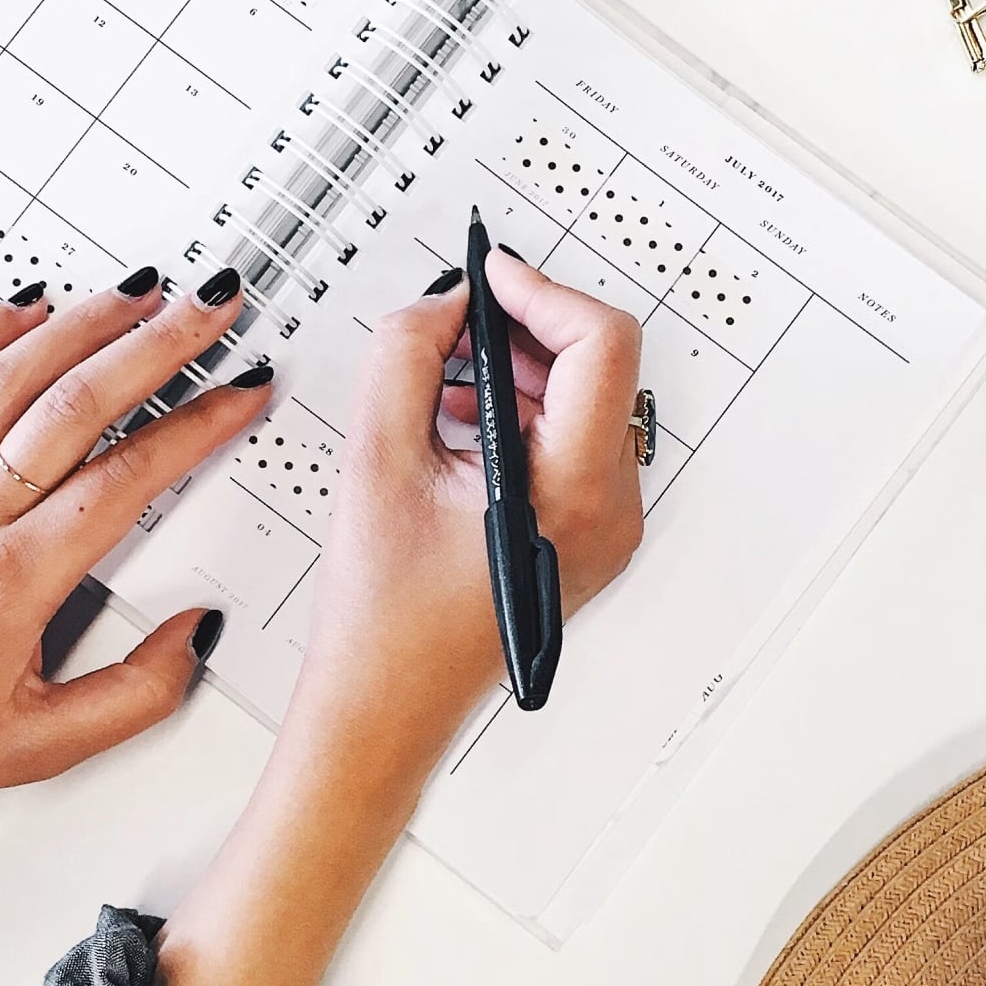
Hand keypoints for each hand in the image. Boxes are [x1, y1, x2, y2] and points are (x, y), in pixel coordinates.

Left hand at [0, 270, 269, 820]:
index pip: (125, 477)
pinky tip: (29, 305)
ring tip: (143, 291)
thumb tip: (193, 634)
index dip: (195, 426)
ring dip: (84, 322)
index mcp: (11, 581)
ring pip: (10, 375)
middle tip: (210, 309)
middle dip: (158, 344)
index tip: (240, 393)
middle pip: (76, 403)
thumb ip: (134, 696)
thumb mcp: (38, 749)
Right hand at [154, 255, 647, 985]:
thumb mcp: (376, 462)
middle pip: (600, 368)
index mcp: (573, 494)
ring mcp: (605, 527)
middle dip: (526, 329)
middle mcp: (609, 511)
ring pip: (585, 402)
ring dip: (518, 369)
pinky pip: (570, 442)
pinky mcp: (585, 533)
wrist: (383, 709)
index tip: (489, 276)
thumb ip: (406, 356)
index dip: (541, 292)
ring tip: (444, 378)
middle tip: (457, 319)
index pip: (602, 345)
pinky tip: (459, 420)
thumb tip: (443, 302)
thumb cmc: (381, 622)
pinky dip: (520, 412)